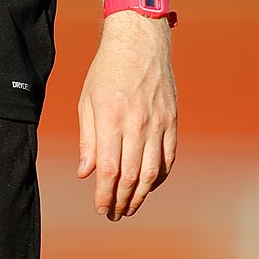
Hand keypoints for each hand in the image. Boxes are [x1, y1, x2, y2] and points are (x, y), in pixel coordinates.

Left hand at [75, 15, 176, 219]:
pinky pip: (168, 157)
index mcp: (111, 118)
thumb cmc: (106, 71)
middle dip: (121, 200)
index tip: (100, 208)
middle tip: (113, 214)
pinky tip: (148, 185)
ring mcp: (158, 123)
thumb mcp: (87, 101)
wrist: (140, 43)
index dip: (104, 194)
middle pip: (131, 175)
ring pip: (152, 171)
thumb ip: (87, 139)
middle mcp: (137, 123)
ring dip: (141, 195)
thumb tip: (85, 173)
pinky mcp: (172, 121)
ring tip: (129, 207)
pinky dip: (159, 177)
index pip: (108, 168)